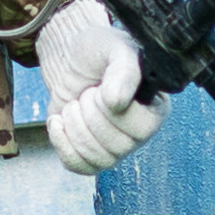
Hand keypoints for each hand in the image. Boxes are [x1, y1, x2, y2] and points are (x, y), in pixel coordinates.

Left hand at [36, 1, 170, 175]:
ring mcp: (116, 148)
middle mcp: (140, 133)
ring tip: (75, 104)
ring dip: (74, 124)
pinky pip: (77, 166)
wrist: (69, 63)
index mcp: (155, 108)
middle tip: (87, 92)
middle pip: (114, 145)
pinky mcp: (91, 156)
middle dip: (88, 111)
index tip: (101, 85)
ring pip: (95, 157)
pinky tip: (58, 121)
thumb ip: (123, 70)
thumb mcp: (114, 49)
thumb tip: (118, 103)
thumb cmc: (97, 52)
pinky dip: (61, 141)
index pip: (140, 127)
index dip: (110, 106)